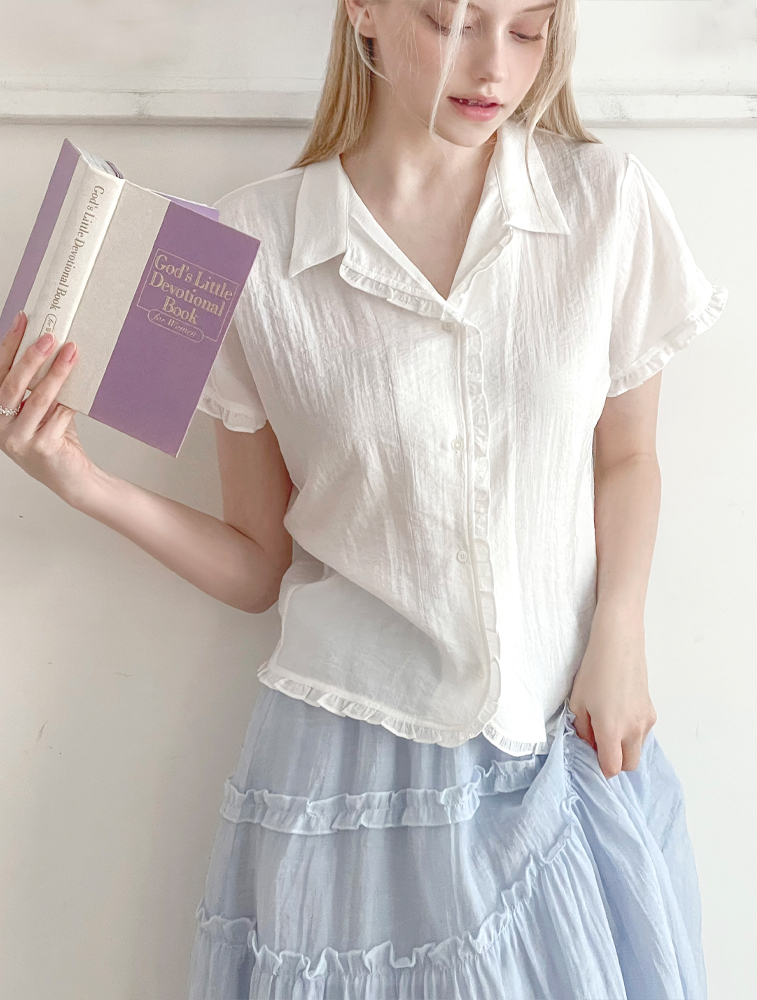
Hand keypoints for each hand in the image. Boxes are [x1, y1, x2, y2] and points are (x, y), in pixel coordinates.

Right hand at [0, 311, 98, 506]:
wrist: (73, 478)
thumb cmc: (56, 440)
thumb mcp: (44, 409)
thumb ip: (41, 386)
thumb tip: (55, 346)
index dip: (9, 345)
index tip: (23, 320)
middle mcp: (0, 428)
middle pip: (11, 384)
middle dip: (30, 356)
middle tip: (49, 336)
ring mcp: (18, 440)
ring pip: (38, 399)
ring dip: (56, 372)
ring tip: (71, 352)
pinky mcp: (41, 448)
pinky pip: (58, 415)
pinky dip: (70, 399)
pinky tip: (82, 385)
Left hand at [568, 602, 657, 778]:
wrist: (618, 644)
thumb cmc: (594, 671)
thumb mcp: (578, 702)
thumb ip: (583, 730)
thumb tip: (590, 744)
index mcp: (612, 731)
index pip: (612, 768)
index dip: (600, 767)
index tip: (592, 755)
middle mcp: (633, 730)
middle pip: (629, 765)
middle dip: (616, 761)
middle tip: (600, 743)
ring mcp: (646, 721)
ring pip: (638, 749)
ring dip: (625, 746)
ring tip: (609, 724)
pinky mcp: (652, 711)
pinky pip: (643, 733)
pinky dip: (633, 733)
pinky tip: (620, 713)